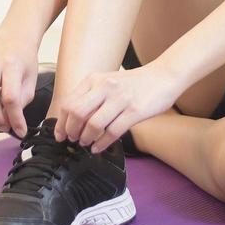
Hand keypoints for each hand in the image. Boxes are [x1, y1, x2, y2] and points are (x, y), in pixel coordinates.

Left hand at [54, 63, 183, 154]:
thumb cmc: (135, 83)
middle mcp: (105, 86)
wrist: (164, 76)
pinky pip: (112, 131)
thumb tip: (73, 119)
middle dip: (71, 131)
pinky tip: (98, 147)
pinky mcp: (134, 111)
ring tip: (86, 144)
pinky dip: (102, 143)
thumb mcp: (108, 82)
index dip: (62, 122)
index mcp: (95, 79)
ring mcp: (120, 98)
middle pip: (77, 113)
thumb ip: (91, 96)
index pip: (69, 102)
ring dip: (86, 138)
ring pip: (93, 124)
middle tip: (73, 140)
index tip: (60, 134)